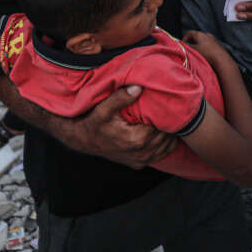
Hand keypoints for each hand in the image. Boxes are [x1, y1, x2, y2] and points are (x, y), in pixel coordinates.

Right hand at [59, 86, 176, 168]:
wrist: (83, 140)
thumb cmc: (93, 123)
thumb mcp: (104, 108)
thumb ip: (121, 98)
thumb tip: (138, 87)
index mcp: (136, 139)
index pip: (162, 126)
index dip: (165, 115)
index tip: (165, 104)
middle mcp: (140, 153)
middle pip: (166, 137)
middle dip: (168, 124)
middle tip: (169, 109)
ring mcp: (140, 160)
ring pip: (166, 148)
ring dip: (168, 135)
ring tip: (166, 120)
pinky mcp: (138, 164)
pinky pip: (159, 156)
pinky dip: (163, 146)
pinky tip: (161, 134)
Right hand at [182, 30, 229, 64]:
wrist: (221, 59)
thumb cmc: (206, 53)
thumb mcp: (194, 49)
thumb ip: (187, 46)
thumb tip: (182, 44)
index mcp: (200, 34)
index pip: (189, 33)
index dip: (184, 39)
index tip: (183, 45)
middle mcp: (206, 34)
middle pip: (195, 37)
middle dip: (190, 43)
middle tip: (188, 50)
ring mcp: (212, 39)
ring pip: (201, 41)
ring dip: (197, 46)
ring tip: (196, 53)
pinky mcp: (216, 45)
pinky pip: (207, 45)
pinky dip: (203, 48)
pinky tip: (204, 55)